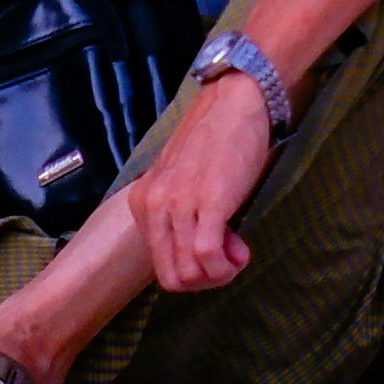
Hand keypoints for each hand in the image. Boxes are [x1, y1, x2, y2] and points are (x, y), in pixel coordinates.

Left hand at [127, 75, 268, 294]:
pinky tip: (241, 250)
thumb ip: (185, 218)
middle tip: (228, 259)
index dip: (193, 270)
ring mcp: (178, 204)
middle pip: (172, 277)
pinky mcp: (207, 202)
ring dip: (219, 274)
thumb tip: (205, 256)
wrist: (234, 103)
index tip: (215, 251)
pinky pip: (206, 256)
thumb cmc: (216, 140)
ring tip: (238, 249)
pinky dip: (226, 266)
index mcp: (143, 202)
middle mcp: (153, 205)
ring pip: (189, 272)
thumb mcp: (184, 182)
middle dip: (205, 280)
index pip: (160, 265)